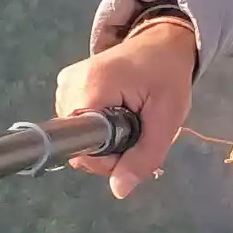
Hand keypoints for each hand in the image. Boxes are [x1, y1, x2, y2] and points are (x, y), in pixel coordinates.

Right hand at [54, 18, 196, 199]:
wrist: (162, 41)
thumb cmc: (168, 75)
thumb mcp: (168, 119)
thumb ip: (145, 156)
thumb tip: (118, 191)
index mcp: (89, 89)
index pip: (81, 148)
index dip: (106, 158)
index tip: (132, 146)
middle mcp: (67, 86)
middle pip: (79, 144)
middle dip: (110, 150)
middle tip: (139, 130)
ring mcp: (64, 84)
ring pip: (79, 136)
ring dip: (107, 139)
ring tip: (131, 117)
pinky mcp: (67, 85)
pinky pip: (79, 122)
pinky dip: (100, 126)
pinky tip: (119, 112)